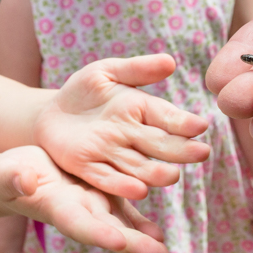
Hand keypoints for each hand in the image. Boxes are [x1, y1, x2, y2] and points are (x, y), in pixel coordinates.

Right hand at [0, 145, 170, 252]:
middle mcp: (78, 211)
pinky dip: (139, 222)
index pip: (78, 224)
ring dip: (143, 239)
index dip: (97, 233)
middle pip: (108, 231)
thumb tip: (24, 181)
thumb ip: (13, 178)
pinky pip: (124, 209)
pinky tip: (158, 232)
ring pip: (121, 224)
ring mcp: (91, 204)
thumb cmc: (8, 174)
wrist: (21, 172)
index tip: (118, 241)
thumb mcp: (5, 173)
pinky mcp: (100, 194)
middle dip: (134, 245)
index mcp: (56, 208)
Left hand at [34, 54, 210, 200]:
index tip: (200, 126)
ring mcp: (111, 153)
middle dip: (180, 150)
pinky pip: (107, 178)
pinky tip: (138, 191)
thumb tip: (171, 61)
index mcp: (140, 110)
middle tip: (202, 154)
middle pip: (159, 145)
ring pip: (138, 166)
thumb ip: (137, 69)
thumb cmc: (84, 90)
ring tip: (174, 176)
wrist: (50, 113)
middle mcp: (131, 135)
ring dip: (156, 173)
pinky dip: (122, 185)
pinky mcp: (88, 168)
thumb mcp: (106, 72)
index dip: (183, 122)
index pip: (166, 117)